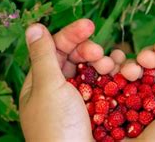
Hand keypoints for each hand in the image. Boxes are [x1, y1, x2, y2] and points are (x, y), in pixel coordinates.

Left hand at [19, 19, 115, 140]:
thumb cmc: (56, 128)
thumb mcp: (48, 88)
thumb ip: (43, 55)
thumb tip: (32, 26)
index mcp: (39, 84)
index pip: (54, 49)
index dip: (71, 35)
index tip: (89, 25)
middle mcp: (58, 90)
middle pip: (74, 58)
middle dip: (89, 50)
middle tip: (99, 54)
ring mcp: (78, 101)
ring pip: (92, 71)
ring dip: (103, 63)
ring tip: (112, 66)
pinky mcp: (96, 110)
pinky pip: (104, 86)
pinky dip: (113, 77)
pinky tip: (123, 74)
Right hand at [118, 40, 154, 141]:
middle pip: (151, 67)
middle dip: (148, 56)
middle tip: (145, 58)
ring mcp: (132, 106)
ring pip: (130, 74)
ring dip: (130, 64)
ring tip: (129, 71)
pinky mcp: (111, 110)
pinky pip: (110, 85)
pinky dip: (110, 73)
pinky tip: (112, 71)